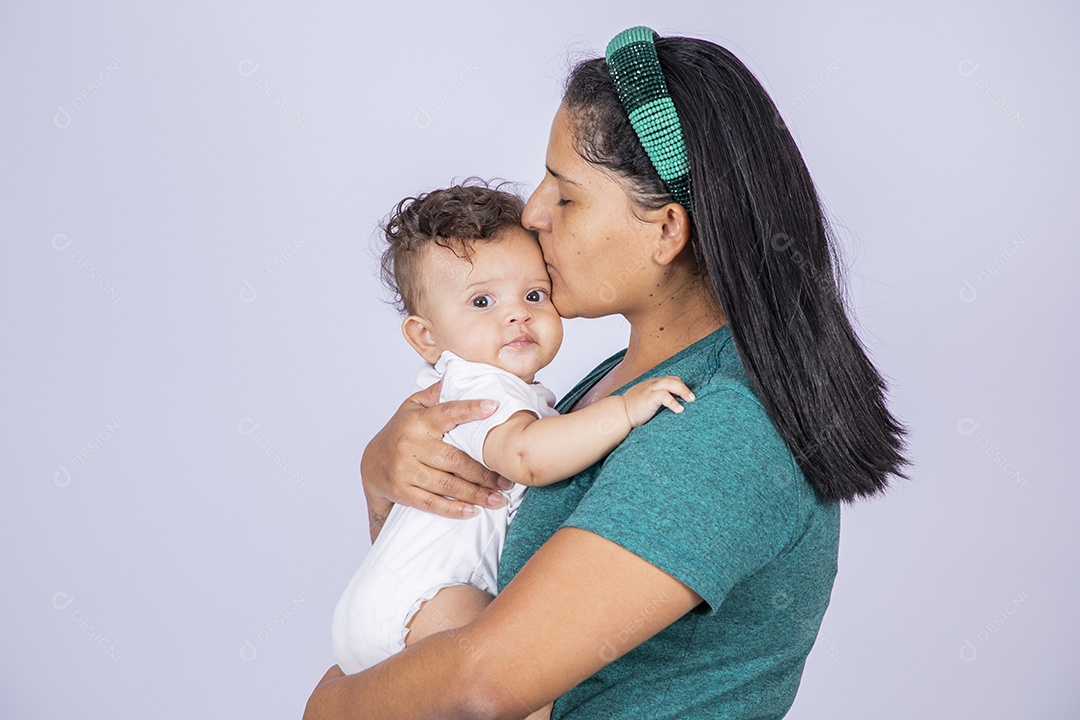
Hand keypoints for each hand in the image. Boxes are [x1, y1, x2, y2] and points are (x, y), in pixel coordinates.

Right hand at [360, 380, 511, 518]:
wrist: (371, 464)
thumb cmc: (399, 432)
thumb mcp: (412, 407)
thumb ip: (435, 394)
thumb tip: (455, 376)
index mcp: (418, 422)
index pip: (447, 413)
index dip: (470, 409)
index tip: (493, 407)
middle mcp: (410, 445)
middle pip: (454, 460)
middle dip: (484, 473)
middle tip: (506, 480)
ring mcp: (405, 470)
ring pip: (447, 485)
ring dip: (475, 494)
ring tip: (498, 498)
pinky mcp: (403, 491)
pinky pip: (432, 503)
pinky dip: (454, 509)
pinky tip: (472, 510)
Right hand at [620, 375, 694, 427]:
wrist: (618, 414)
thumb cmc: (631, 412)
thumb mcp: (646, 403)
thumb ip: (656, 402)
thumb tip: (671, 410)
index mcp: (652, 385)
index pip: (669, 380)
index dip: (679, 386)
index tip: (687, 396)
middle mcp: (652, 384)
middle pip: (672, 379)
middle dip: (684, 387)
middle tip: (693, 398)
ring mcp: (650, 389)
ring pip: (670, 383)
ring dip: (682, 390)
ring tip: (691, 400)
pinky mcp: (649, 397)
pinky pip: (664, 395)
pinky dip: (673, 402)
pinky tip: (679, 410)